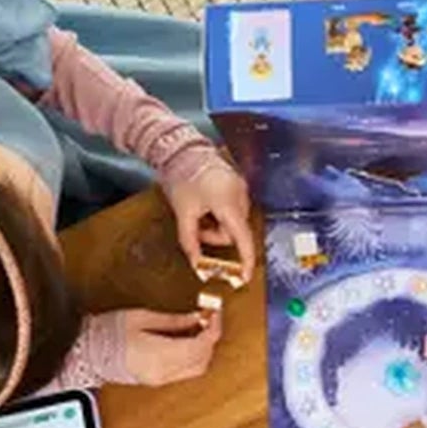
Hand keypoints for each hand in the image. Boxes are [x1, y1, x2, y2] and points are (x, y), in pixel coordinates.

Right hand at [113, 307, 223, 386]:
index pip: (202, 346)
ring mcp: (160, 379)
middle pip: (203, 360)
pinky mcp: (155, 380)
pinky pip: (184, 371)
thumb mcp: (143, 317)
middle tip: (209, 319)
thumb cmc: (107, 333)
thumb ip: (173, 320)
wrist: (86, 353)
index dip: (213, 328)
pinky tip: (185, 341)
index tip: (214, 314)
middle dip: (211, 339)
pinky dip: (192, 357)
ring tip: (197, 328)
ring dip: (203, 350)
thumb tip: (195, 318)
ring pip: (196, 369)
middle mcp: (164, 372)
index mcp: (162, 355)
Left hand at [164, 154, 256, 280]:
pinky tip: (205, 204)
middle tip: (196, 229)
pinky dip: (219, 214)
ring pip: (232, 222)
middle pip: (234, 232)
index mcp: (229, 203)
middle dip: (215, 236)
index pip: (242, 239)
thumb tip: (196, 263)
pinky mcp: (237, 185)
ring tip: (198, 213)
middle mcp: (240, 196)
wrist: (181, 150)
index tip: (244, 277)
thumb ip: (190, 242)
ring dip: (216, 225)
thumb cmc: (182, 178)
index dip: (245, 261)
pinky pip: (232, 209)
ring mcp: (241, 189)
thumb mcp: (183, 213)